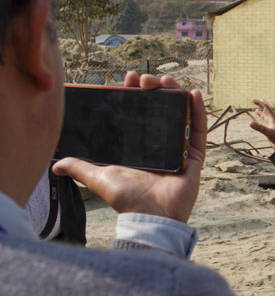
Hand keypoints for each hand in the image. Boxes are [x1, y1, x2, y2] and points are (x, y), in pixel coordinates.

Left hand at [51, 72, 206, 223]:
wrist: (149, 216)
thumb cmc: (127, 199)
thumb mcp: (98, 177)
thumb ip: (79, 168)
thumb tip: (55, 164)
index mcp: (140, 148)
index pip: (138, 114)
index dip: (135, 94)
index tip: (130, 79)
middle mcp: (160, 146)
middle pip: (161, 110)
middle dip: (155, 90)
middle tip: (147, 79)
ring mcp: (178, 149)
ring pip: (180, 115)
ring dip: (175, 95)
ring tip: (167, 81)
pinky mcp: (193, 157)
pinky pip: (198, 131)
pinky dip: (198, 112)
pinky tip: (193, 94)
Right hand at [250, 98, 274, 150]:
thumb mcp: (268, 132)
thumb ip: (259, 128)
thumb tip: (250, 123)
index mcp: (273, 118)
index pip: (266, 108)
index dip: (260, 103)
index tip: (252, 100)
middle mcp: (272, 120)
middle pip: (267, 110)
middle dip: (262, 104)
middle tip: (256, 101)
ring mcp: (272, 125)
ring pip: (266, 116)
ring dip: (262, 112)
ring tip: (257, 110)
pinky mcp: (271, 130)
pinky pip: (266, 122)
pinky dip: (262, 120)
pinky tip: (259, 121)